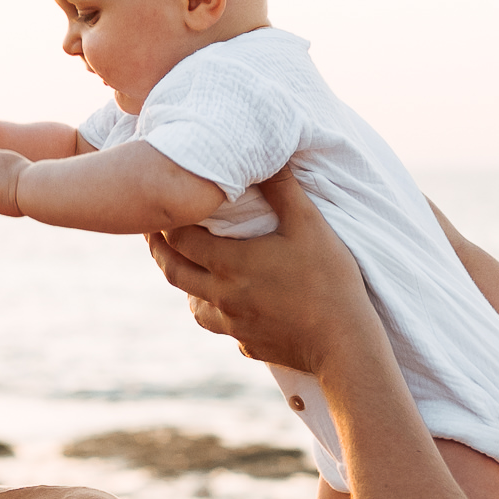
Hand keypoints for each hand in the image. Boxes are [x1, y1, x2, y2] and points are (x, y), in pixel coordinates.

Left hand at [145, 168, 384, 377]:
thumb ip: (284, 189)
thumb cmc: (329, 280)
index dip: (164, 221)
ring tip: (189, 266)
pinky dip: (213, 310)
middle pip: (173, 270)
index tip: (161, 207)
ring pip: (192, 303)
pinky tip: (226, 303)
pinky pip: (220, 325)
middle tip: (155, 233)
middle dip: (160, 249)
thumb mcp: (310, 225)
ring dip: (185, 283)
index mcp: (230, 263)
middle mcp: (221, 295)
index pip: (178, 238)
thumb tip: (270, 155)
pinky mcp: (247, 344)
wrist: (343, 343)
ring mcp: (232, 324)